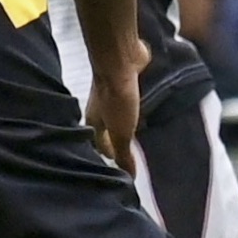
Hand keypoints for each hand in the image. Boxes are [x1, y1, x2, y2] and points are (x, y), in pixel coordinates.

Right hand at [85, 51, 144, 176]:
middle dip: (115, 140)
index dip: (108, 155)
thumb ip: (125, 154)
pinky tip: (143, 109)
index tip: (117, 166)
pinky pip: (129, 99)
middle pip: (106, 128)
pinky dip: (135, 107)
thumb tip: (128, 176)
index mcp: (93, 122)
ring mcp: (111, 94)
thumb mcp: (121, 132)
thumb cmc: (115, 96)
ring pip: (117, 113)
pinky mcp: (126, 82)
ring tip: (137, 132)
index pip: (98, 144)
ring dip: (125, 123)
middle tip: (128, 150)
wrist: (119, 61)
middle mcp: (99, 108)